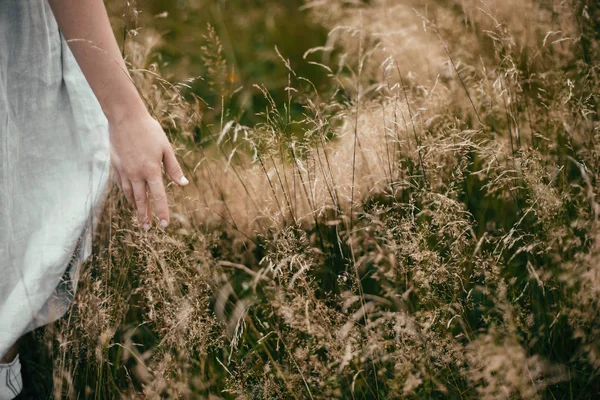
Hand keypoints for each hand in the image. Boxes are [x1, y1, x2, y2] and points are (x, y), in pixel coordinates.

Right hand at [109, 112, 188, 229]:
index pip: (158, 197)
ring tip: (139, 216)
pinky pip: (122, 184)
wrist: (125, 117)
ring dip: (135, 207)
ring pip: (129, 194)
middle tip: (146, 228)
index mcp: (151, 171)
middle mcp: (136, 174)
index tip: (164, 224)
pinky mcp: (116, 166)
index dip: (162, 212)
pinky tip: (129, 197)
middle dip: (145, 215)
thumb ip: (174, 168)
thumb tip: (184, 184)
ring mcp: (124, 171)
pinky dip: (126, 193)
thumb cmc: (149, 130)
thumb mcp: (166, 148)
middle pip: (141, 200)